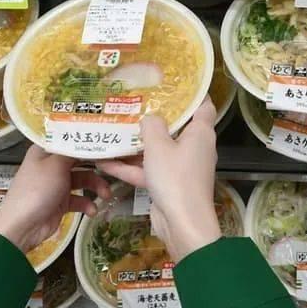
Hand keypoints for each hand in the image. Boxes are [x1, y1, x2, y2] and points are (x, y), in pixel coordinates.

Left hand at [0, 146, 110, 253]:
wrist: (23, 226)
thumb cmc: (37, 189)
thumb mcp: (56, 165)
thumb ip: (73, 152)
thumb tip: (87, 140)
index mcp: (46, 152)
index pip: (70, 140)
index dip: (88, 141)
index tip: (109, 141)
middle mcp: (52, 165)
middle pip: (81, 160)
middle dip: (98, 167)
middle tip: (115, 169)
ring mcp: (57, 184)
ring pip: (84, 180)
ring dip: (96, 187)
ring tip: (106, 196)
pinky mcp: (62, 202)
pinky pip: (80, 199)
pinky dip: (87, 204)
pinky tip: (91, 211)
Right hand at [97, 99, 220, 261]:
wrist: (182, 223)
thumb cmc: (176, 178)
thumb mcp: (159, 146)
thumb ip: (152, 126)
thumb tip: (150, 117)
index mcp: (200, 133)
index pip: (203, 106)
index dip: (192, 93)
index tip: (174, 83)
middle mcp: (194, 147)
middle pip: (176, 127)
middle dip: (155, 117)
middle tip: (133, 103)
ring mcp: (181, 167)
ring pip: (158, 150)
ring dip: (135, 144)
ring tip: (112, 130)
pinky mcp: (169, 184)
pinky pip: (149, 170)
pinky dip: (130, 167)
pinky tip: (103, 162)